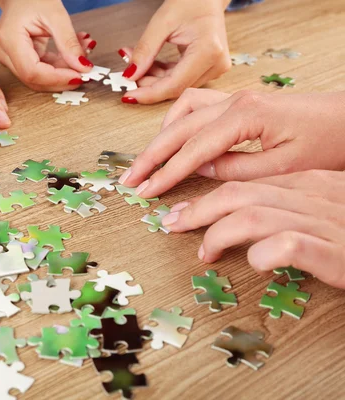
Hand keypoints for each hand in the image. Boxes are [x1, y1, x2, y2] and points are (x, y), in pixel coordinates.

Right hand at [0, 0, 96, 90]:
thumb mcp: (56, 15)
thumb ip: (69, 43)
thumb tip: (82, 67)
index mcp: (9, 39)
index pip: (32, 72)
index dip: (57, 78)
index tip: (80, 76)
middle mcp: (4, 52)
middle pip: (35, 79)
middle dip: (63, 77)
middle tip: (85, 69)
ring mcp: (8, 57)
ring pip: (40, 77)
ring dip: (64, 71)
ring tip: (82, 52)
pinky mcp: (17, 59)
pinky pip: (41, 70)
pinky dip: (60, 65)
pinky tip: (72, 53)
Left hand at [119, 0, 230, 103]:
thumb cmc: (190, 2)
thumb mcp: (161, 23)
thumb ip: (145, 51)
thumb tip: (129, 75)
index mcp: (208, 50)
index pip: (174, 85)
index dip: (149, 93)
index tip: (128, 95)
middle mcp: (216, 64)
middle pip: (175, 87)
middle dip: (147, 83)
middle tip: (127, 71)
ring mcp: (215, 68)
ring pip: (176, 86)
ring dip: (153, 78)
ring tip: (136, 60)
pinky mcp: (210, 69)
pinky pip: (181, 79)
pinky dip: (162, 74)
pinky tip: (150, 64)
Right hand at [119, 89, 344, 197]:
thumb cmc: (329, 141)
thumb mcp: (283, 167)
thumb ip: (235, 169)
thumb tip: (199, 170)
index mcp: (244, 116)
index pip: (192, 150)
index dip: (166, 173)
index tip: (144, 191)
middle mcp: (234, 101)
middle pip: (177, 128)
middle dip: (150, 156)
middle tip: (129, 179)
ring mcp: (235, 98)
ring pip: (182, 112)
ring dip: (160, 137)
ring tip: (148, 163)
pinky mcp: (238, 102)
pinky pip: (195, 106)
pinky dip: (177, 123)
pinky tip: (173, 139)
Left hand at [159, 170, 344, 287]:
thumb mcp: (322, 211)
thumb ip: (286, 206)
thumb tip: (239, 214)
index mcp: (307, 184)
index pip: (246, 181)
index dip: (206, 196)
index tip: (180, 211)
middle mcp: (311, 197)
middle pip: (238, 193)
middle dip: (197, 209)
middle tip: (171, 225)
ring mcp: (324, 222)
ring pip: (253, 215)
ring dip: (217, 233)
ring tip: (202, 252)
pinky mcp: (335, 251)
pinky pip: (289, 245)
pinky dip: (264, 252)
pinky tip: (253, 262)